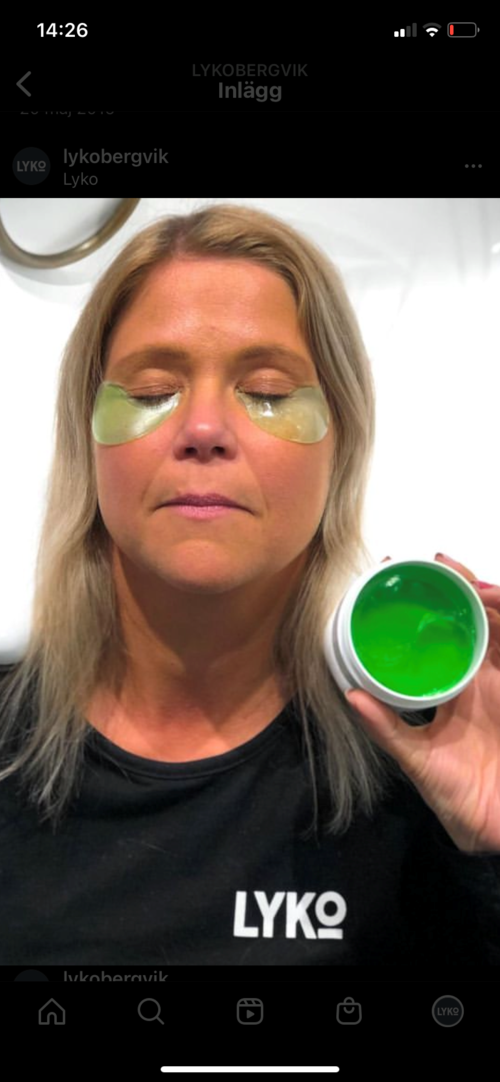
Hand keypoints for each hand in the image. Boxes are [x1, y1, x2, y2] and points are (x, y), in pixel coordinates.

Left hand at [345, 553, 499, 853]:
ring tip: (465, 580)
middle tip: (436, 563)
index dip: (428, 605)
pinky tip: (491, 608)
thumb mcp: (416, 758)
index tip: (401, 578)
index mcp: (454, 688)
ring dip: (487, 599)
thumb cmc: (457, 796)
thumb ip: (387, 728)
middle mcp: (483, 678)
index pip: (442, 635)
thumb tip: (350, 698)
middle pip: (475, 620)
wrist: (494, 829)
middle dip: (459, 587)